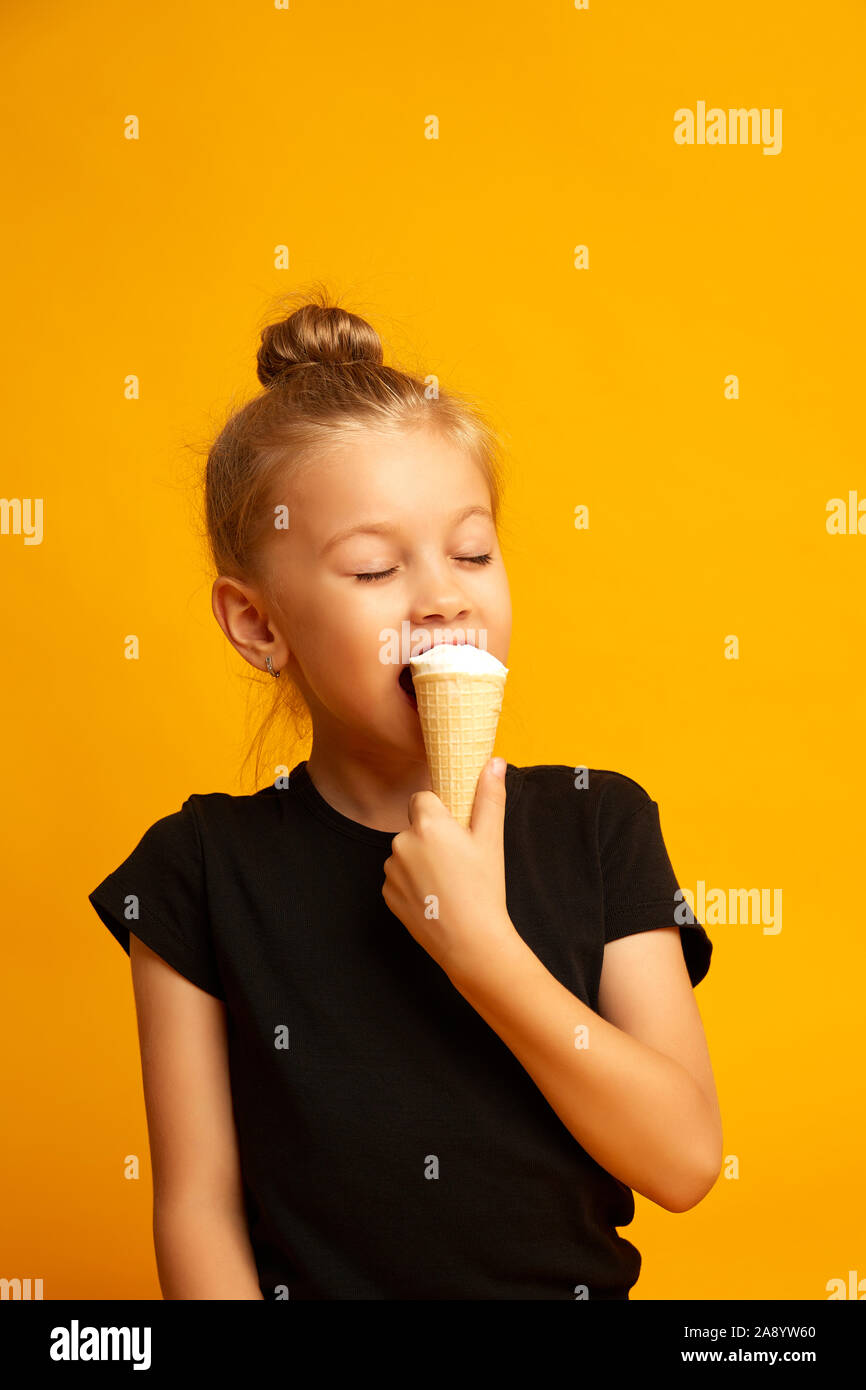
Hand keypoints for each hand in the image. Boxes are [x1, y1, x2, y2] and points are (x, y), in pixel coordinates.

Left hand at [381, 757, 518, 984]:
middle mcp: (402, 842)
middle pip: (414, 827)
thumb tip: (495, 761)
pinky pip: (398, 877)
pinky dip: (412, 883)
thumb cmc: (483, 888)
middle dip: (431, 838)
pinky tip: (435, 898)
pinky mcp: (386, 893)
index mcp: (428, 824)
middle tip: (457, 862)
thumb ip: (489, 796)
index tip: (455, 832)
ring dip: (420, 861)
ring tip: (447, 884)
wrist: (470, 942)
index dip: (439, 813)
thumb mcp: (491, 840)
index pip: (422, 799)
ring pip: (405, 853)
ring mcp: (390, 870)